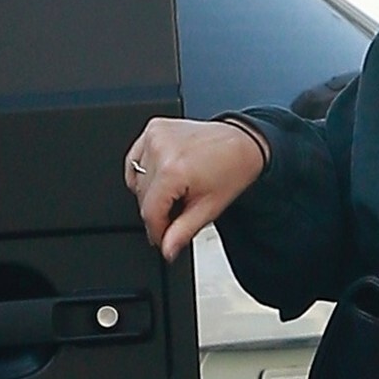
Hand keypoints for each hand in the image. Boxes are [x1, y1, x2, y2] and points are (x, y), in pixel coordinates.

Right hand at [124, 117, 266, 261]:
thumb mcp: (209, 209)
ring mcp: (155, 135)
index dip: (157, 231)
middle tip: (179, 212)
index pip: (150, 211)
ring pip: (137, 179)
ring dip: (152, 192)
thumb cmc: (232, 170)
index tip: (163, 238)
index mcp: (173, 169)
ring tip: (177, 191)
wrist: (243, 143)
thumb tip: (166, 251)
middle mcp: (160, 149)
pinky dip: (145, 172)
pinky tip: (165, 177)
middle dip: (158, 211)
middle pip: (142, 196)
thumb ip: (183, 232)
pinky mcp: (154, 128)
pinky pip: (136, 159)